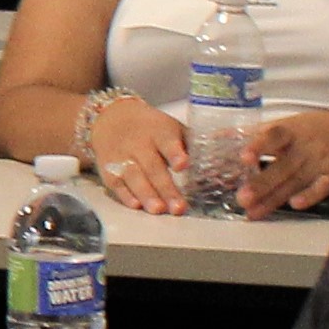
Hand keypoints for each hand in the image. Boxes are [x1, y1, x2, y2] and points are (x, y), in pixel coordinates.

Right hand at [89, 99, 190, 214]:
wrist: (113, 118)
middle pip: (152, 167)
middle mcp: (138, 143)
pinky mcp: (108, 168)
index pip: (167, 142)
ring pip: (133, 176)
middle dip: (166, 188)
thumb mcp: (172, 128)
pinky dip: (125, 195)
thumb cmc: (152, 128)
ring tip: (158, 210)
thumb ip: (191, 145)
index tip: (183, 165)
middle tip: (179, 207)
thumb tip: (221, 162)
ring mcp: (121, 156)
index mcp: (159, 131)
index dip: (174, 153)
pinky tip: (136, 205)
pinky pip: (115, 183)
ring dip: (146, 194)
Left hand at [244, 107, 328, 216]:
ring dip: (274, 198)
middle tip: (241, 198)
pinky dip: (310, 196)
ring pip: (296, 181)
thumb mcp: (288, 124)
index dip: (258, 146)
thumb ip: (255, 133)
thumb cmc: (316, 128)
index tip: (244, 157)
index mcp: (292, 131)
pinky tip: (295, 205)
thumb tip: (218, 136)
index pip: (274, 136)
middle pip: (282, 166)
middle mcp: (306, 147)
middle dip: (261, 184)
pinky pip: (322, 187)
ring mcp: (321, 163)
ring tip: (253, 211)